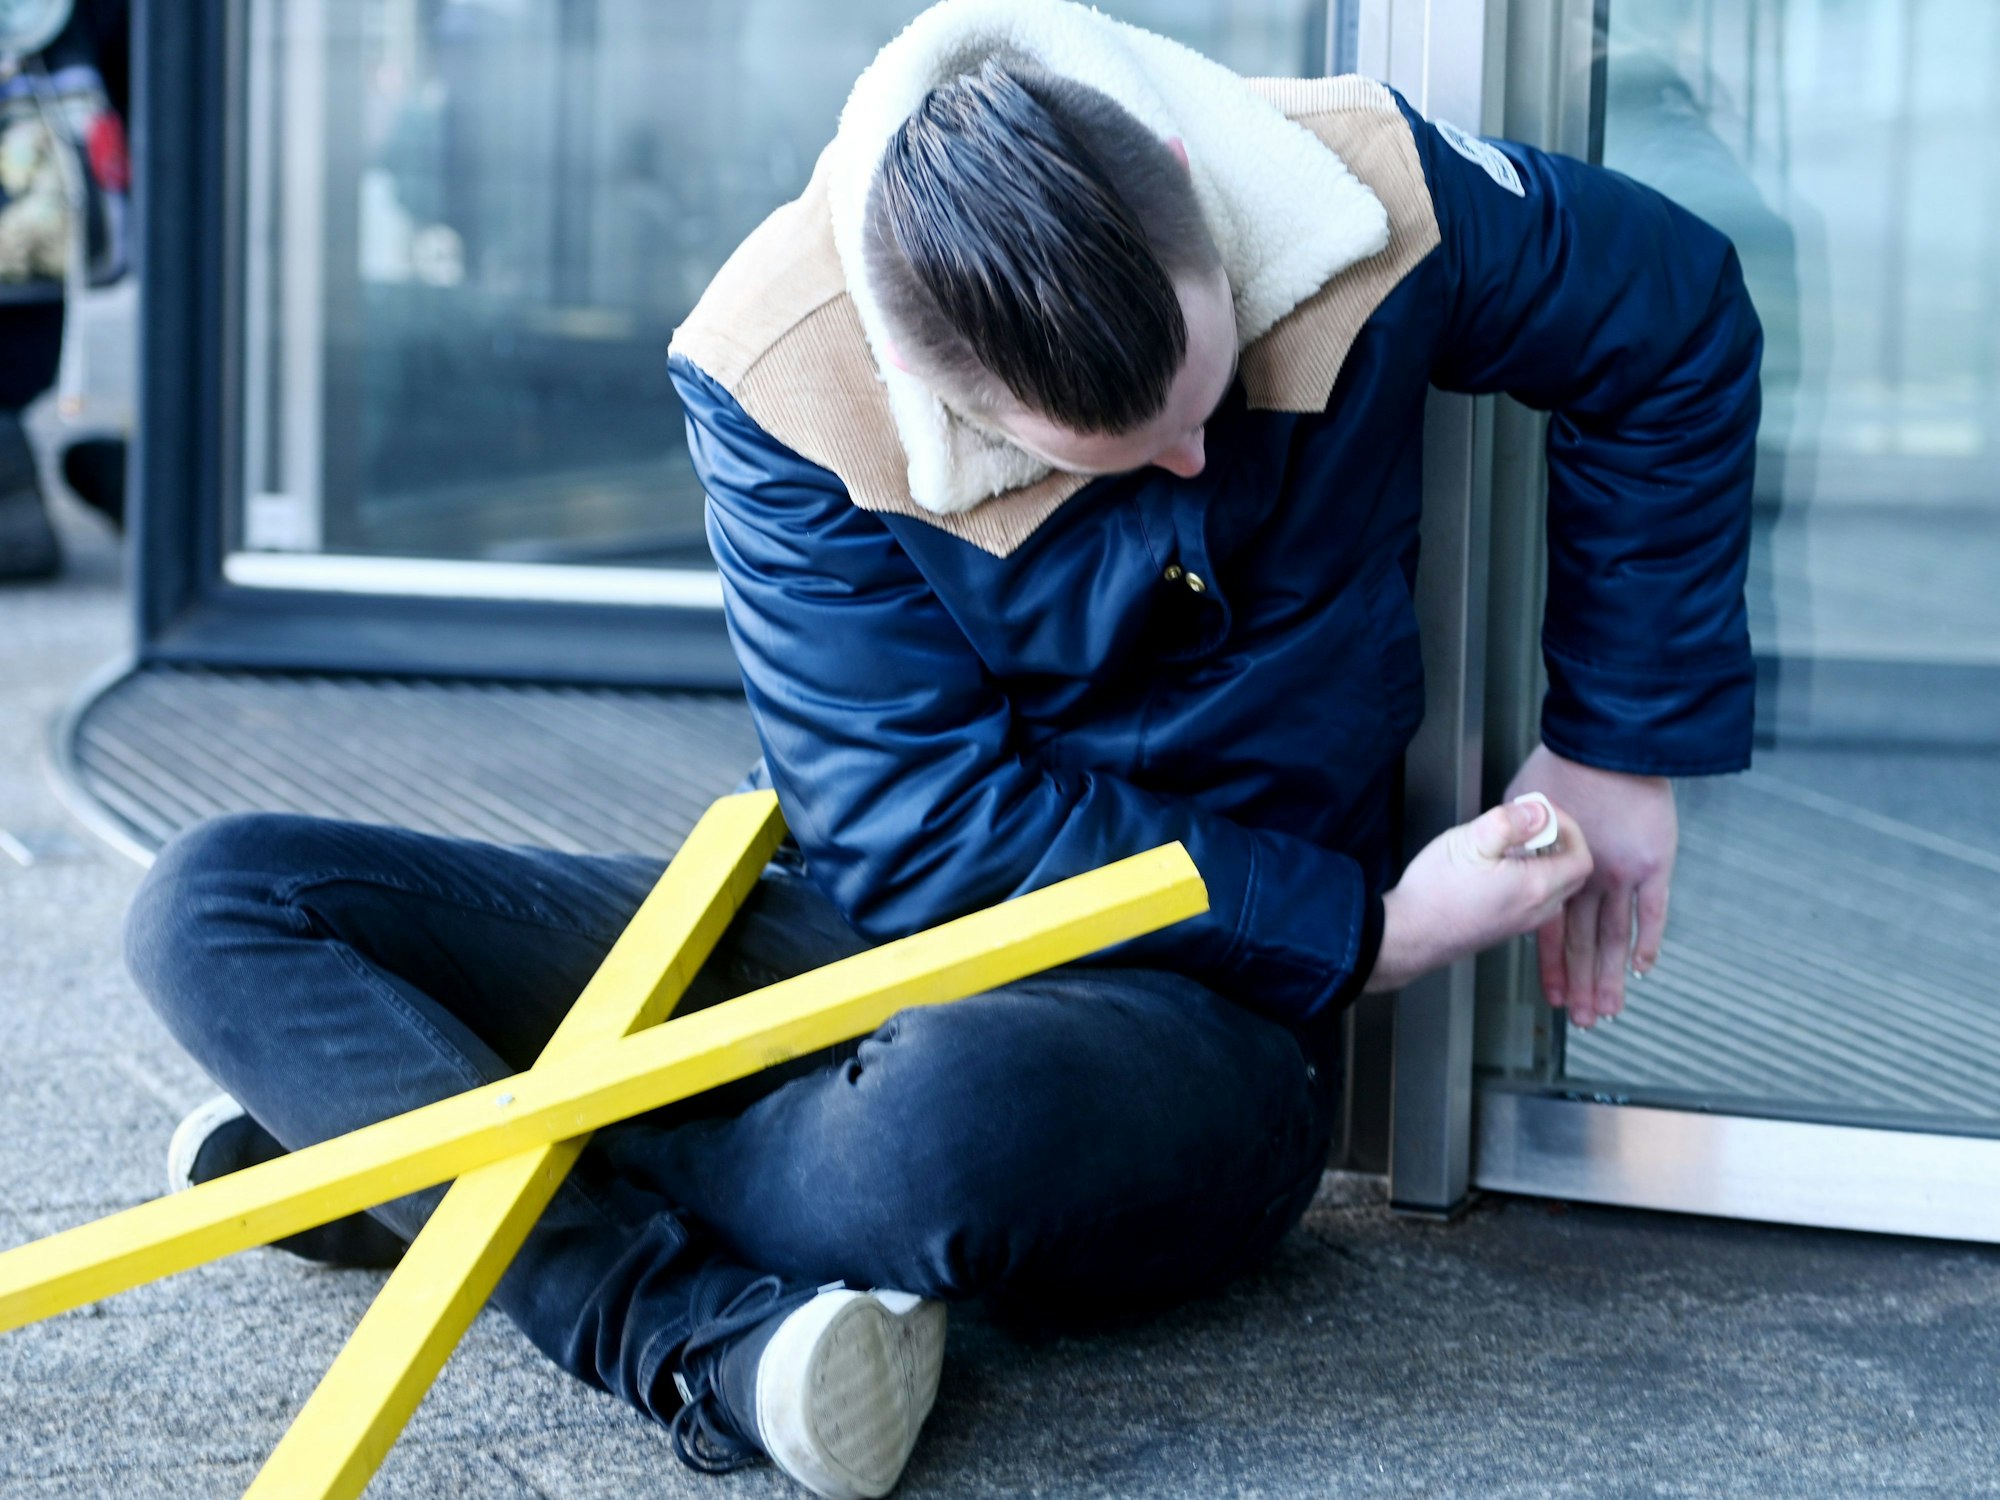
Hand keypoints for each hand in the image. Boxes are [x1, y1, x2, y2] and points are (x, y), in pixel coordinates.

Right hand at [1365, 797, 1594, 992]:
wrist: (1407, 934)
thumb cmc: (1434, 892)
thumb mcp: (1471, 840)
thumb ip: (1510, 822)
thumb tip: (1539, 811)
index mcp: (1535, 887)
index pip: (1581, 856)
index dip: (1569, 828)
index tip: (1541, 814)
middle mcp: (1536, 910)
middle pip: (1571, 874)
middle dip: (1557, 844)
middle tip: (1529, 825)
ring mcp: (1520, 924)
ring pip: (1553, 889)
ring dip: (1542, 862)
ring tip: (1511, 845)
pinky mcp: (1503, 929)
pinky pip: (1532, 901)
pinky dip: (1527, 879)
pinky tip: (1495, 869)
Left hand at [1504, 744, 1675, 1027]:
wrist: (1606, 744)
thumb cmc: (1560, 765)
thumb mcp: (1517, 803)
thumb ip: (1513, 835)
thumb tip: (1502, 851)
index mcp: (1552, 869)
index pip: (1552, 931)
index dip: (1554, 965)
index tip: (1554, 994)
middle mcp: (1586, 881)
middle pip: (1585, 945)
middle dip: (1584, 985)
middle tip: (1583, 1020)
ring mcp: (1621, 875)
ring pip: (1615, 938)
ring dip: (1612, 977)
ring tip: (1608, 1011)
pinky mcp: (1652, 864)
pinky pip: (1653, 911)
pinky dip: (1648, 940)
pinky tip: (1643, 969)